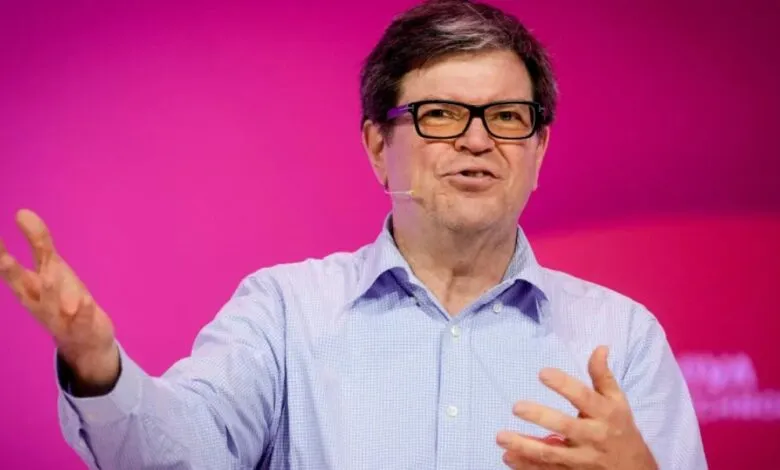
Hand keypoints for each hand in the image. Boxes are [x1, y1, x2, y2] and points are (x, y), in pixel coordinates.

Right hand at [0, 209, 118, 388]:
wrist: (84, 341)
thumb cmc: (62, 299)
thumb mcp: (51, 268)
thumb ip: (38, 242)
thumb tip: (22, 212)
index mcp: (29, 287)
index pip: (9, 269)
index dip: (0, 254)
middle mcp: (38, 302)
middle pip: (23, 288)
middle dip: (13, 274)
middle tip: (3, 259)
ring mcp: (59, 317)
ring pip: (50, 305)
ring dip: (49, 291)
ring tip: (49, 277)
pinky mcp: (81, 327)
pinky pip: (81, 320)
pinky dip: (82, 311)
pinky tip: (85, 301)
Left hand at [496, 346, 657, 469]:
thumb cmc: (621, 429)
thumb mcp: (618, 401)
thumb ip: (603, 376)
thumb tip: (600, 347)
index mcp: (605, 414)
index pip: (584, 397)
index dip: (564, 385)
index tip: (543, 373)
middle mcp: (594, 436)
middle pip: (566, 426)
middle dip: (540, 417)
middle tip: (516, 406)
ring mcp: (582, 459)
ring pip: (552, 454)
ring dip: (525, 447)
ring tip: (501, 437)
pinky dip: (527, 466)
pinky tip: (508, 457)